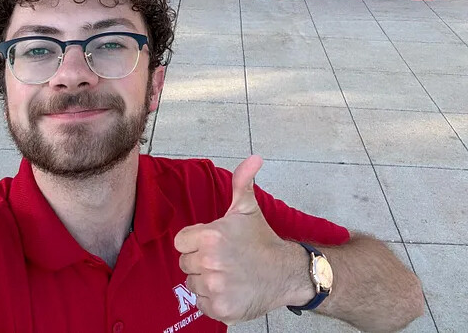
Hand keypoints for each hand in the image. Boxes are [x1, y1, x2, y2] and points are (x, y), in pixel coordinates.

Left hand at [174, 156, 299, 324]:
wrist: (286, 273)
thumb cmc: (262, 241)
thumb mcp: (248, 209)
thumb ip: (242, 182)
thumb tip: (254, 158)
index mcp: (210, 236)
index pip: (181, 243)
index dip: (195, 243)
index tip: (214, 244)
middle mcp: (210, 263)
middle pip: (185, 264)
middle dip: (201, 262)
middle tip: (224, 259)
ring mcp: (215, 288)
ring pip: (193, 284)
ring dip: (206, 281)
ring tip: (228, 274)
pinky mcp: (221, 309)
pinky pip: (202, 303)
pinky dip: (213, 300)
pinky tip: (230, 290)